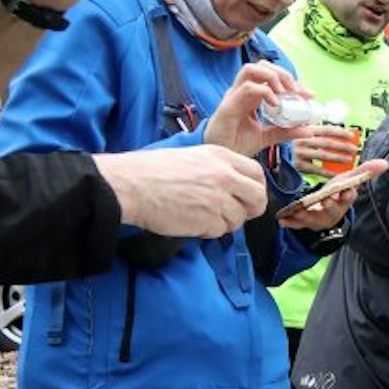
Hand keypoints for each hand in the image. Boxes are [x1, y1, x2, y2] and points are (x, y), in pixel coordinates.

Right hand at [94, 144, 267, 237]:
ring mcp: (218, 199)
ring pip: (239, 218)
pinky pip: (220, 231)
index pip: (257, 173)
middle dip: (251, 209)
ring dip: (224, 222)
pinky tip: (191, 222)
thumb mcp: (192, 157)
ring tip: (201, 215)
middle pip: (258, 198)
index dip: (256, 187)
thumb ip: (219, 168)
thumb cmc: (152, 171)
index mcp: (221, 157)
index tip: (248, 196)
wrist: (129, 185)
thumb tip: (236, 186)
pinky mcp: (208, 220)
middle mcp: (225, 176)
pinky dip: (208, 231)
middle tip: (236, 213)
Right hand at [205, 62, 308, 155]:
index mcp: (252, 96)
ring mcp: (234, 96)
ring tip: (286, 93)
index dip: (292, 81)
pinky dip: (265, 91)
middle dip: (284, 74)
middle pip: (262, 66)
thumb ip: (286, 132)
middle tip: (298, 92)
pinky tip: (276, 104)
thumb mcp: (267, 137)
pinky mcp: (229, 105)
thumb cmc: (237, 143)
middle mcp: (243, 91)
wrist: (220, 156)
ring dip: (273, 76)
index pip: (272, 76)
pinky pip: (247, 87)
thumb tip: (308, 131)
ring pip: (251, 69)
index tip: (310, 96)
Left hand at [277, 160, 387, 230]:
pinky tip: (283, 221)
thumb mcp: (349, 181)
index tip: (346, 190)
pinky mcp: (306, 223)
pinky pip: (298, 225)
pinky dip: (291, 223)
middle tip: (325, 200)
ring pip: (313, 218)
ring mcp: (319, 218)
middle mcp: (333, 211)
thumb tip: (386, 163)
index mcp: (344, 200)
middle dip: (329, 205)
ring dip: (306, 215)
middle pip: (332, 209)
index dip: (347, 195)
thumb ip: (365, 172)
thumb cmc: (337, 193)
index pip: (349, 198)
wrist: (325, 212)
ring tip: (297, 211)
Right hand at [292, 130, 358, 178]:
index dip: (340, 132)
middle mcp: (302, 140)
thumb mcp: (302, 134)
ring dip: (338, 158)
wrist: (275, 154)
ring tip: (349, 160)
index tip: (351, 136)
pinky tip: (337, 174)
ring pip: (322, 155)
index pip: (326, 130)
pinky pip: (316, 170)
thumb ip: (317, 134)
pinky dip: (328, 172)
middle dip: (342, 146)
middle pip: (326, 143)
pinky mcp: (298, 165)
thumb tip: (339, 135)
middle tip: (354, 149)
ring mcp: (300, 153)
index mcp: (305, 130)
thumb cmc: (294, 144)